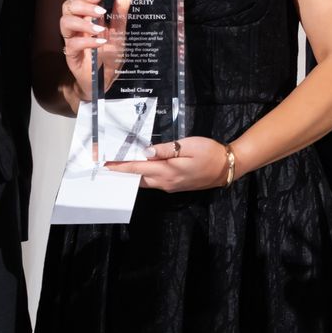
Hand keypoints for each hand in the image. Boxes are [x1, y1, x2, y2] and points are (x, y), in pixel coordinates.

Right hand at [59, 0, 125, 93]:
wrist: (105, 81)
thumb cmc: (109, 57)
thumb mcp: (119, 35)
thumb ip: (120, 15)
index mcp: (86, 18)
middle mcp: (76, 26)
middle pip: (67, 7)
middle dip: (83, 5)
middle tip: (100, 11)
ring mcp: (72, 39)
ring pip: (65, 22)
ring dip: (83, 22)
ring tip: (99, 29)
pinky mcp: (71, 54)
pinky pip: (73, 43)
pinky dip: (87, 41)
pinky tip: (100, 42)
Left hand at [107, 135, 230, 192]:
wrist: (226, 169)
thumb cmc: (210, 153)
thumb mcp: (190, 145)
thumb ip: (166, 149)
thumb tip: (146, 151)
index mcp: (168, 171)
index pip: (138, 168)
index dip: (120, 165)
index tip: (105, 163)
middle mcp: (165, 182)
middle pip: (138, 178)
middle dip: (122, 171)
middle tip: (107, 163)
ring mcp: (170, 186)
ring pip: (145, 181)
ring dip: (132, 174)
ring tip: (119, 165)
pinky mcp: (174, 186)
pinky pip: (153, 182)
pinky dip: (143, 175)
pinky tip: (140, 168)